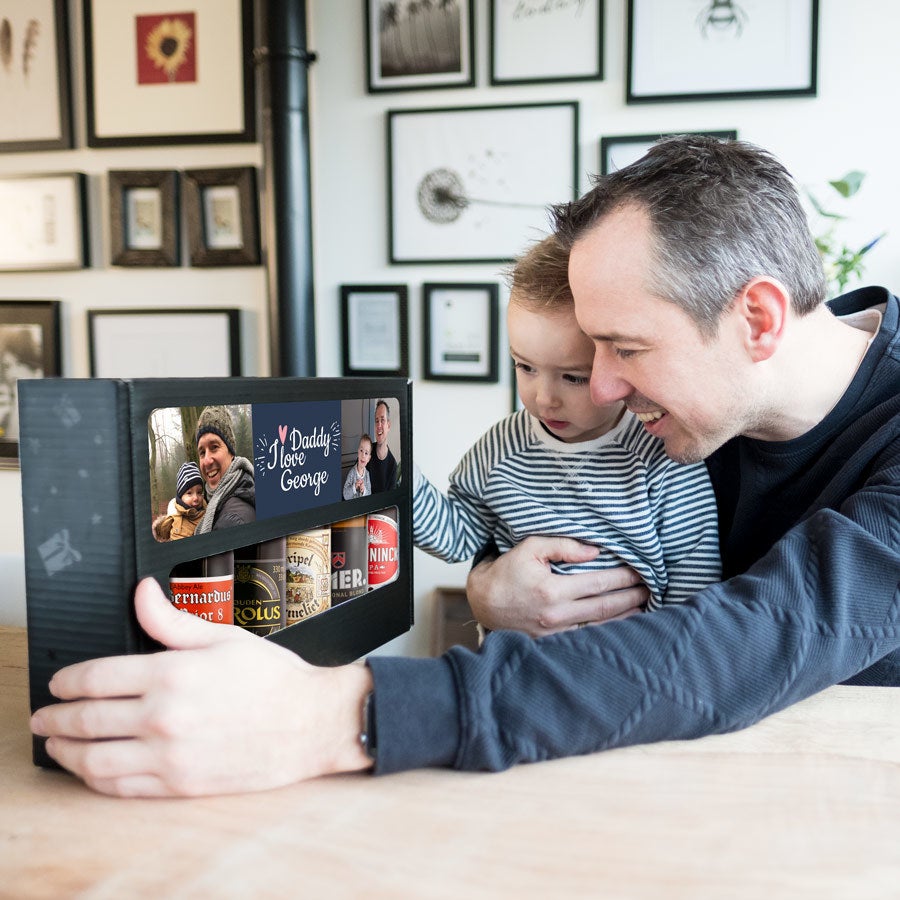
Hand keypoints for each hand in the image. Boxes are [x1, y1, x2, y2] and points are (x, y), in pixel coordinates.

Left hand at [30, 578, 371, 797]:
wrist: (310, 723)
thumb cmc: (273, 679)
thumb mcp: (223, 638)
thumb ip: (171, 621)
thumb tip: (141, 593)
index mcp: (173, 674)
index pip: (97, 677)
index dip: (68, 681)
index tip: (59, 683)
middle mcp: (165, 717)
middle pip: (87, 719)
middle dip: (56, 718)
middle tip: (43, 718)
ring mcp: (170, 755)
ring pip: (95, 760)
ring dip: (66, 754)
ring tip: (56, 747)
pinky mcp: (180, 785)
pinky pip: (122, 787)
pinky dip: (96, 779)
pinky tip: (91, 770)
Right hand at [465, 536, 648, 636]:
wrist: (483, 604)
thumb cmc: (505, 572)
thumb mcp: (529, 548)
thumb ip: (562, 546)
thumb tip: (595, 551)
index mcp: (552, 590)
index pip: (599, 583)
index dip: (623, 577)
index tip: (640, 570)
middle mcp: (557, 615)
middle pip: (606, 606)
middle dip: (632, 597)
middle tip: (651, 588)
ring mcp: (556, 632)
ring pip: (601, 625)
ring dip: (626, 616)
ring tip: (645, 606)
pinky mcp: (553, 642)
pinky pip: (588, 636)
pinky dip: (609, 630)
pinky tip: (623, 624)